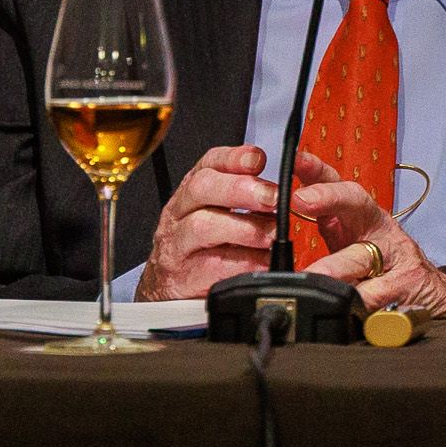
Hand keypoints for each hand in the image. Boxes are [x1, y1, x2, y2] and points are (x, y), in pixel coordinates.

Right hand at [135, 144, 321, 301]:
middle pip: (202, 188)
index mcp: (191, 193)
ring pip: (204, 226)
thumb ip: (242, 195)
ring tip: (271, 234)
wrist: (165, 288)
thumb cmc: (196, 247)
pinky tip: (262, 262)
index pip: (208, 163)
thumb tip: (280, 186)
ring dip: (243, 229)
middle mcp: (180, 214)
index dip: (233, 158)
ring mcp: (178, 245)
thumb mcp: (215, 214)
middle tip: (272, 198)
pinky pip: (212, 267)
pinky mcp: (184, 277)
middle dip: (240, 189)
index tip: (258, 159)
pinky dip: (241, 264)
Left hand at [291, 172, 445, 319]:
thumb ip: (327, 228)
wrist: (432, 294)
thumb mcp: (355, 242)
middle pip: (355, 203)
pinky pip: (378, 292)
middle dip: (328, 197)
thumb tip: (282, 225)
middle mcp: (378, 229)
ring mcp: (395, 255)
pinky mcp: (408, 283)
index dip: (317, 171)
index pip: (339, 185)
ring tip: (317, 272)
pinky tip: (348, 305)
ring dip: (336, 265)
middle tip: (303, 200)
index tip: (296, 161)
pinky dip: (361, 299)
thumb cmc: (388, 267)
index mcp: (361, 217)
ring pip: (362, 254)